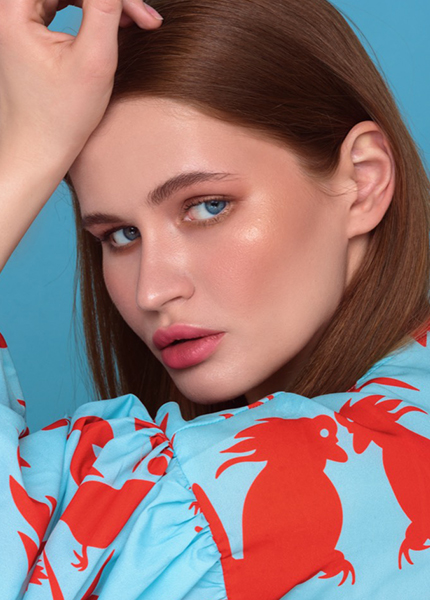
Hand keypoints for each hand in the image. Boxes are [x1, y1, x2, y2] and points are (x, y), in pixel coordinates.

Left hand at [0, 0, 162, 168]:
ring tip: (135, 22)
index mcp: (14, 9)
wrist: (37, 149)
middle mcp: (9, 10)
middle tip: (145, 17)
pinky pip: (61, 6)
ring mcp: (16, 20)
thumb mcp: (93, 60)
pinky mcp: (26, 31)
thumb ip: (106, 10)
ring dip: (102, 3)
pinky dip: (89, 13)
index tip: (140, 12)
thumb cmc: (61, 116)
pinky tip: (115, 26)